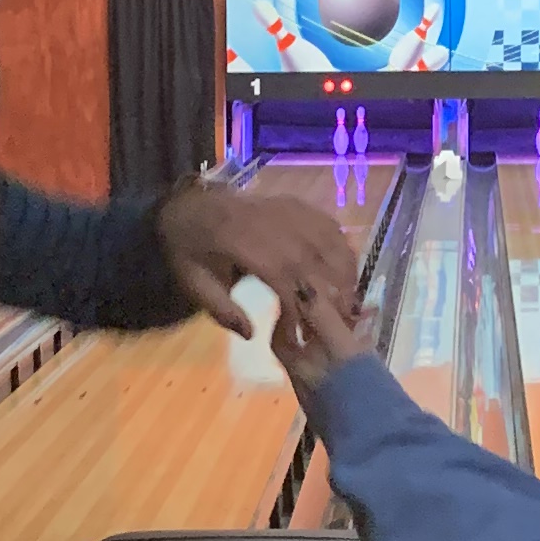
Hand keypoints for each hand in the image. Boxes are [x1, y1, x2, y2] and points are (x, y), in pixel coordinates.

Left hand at [157, 178, 359, 342]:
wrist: (188, 205)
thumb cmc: (189, 249)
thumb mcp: (192, 283)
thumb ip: (221, 309)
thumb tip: (251, 334)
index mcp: (239, 240)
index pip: (280, 275)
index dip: (296, 307)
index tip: (300, 336)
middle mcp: (268, 221)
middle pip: (311, 258)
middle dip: (330, 293)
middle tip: (340, 324)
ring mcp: (284, 209)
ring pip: (327, 240)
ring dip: (344, 271)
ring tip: (351, 301)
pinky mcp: (294, 204)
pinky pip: (327, 224)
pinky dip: (342, 247)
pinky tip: (348, 270)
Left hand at [273, 283, 370, 410]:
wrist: (384, 443)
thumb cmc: (359, 393)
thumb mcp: (341, 348)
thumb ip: (323, 317)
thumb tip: (301, 284)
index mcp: (300, 371)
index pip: (280, 339)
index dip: (285, 315)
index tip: (297, 293)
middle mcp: (308, 386)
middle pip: (303, 349)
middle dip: (314, 323)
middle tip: (332, 301)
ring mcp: (329, 399)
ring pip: (326, 359)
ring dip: (336, 336)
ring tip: (356, 316)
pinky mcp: (350, 407)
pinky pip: (345, 372)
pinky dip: (352, 353)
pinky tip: (370, 344)